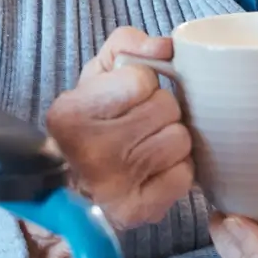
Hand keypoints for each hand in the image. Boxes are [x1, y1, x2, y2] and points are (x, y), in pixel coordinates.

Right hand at [45, 26, 193, 230]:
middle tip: (138, 124)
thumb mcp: (98, 75)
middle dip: (159, 111)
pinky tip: (153, 171)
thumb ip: (128, 45)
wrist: (73, 187)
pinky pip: (185, 176)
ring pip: (180, 140)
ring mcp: (115, 186)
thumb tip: (165, 46)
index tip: (125, 98)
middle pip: (166, 109)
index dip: (141, 84)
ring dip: (170, 140)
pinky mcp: (138, 211)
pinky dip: (175, 171)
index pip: (142, 79)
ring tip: (146, 146)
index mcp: (73, 113)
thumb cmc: (92, 122)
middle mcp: (91, 151)